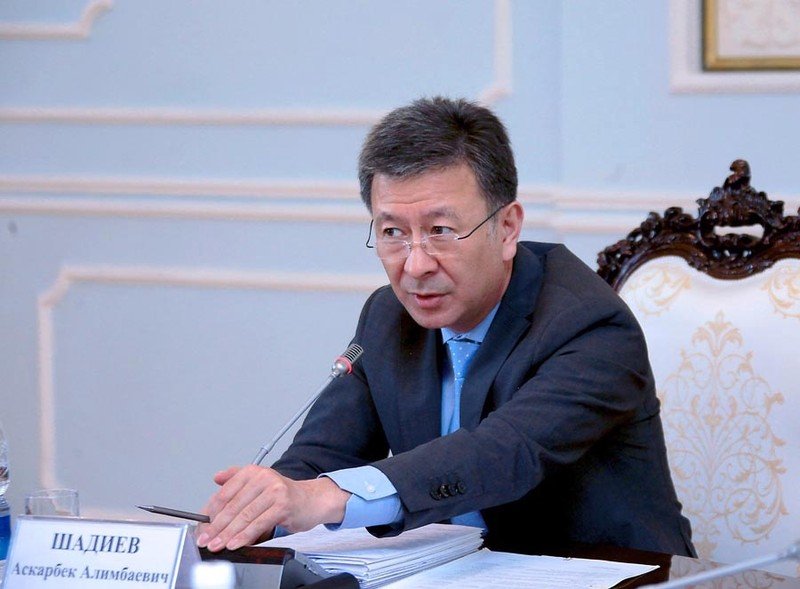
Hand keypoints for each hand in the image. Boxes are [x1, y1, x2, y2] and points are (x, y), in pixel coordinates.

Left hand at [196, 465, 349, 551]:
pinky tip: (235, 543)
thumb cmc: (284, 495)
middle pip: (233, 506)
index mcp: (253, 472)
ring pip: (244, 516)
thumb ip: (237, 479)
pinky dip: (245, 536)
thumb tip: (216, 478)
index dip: (210, 512)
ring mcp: (274, 491)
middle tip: (205, 539)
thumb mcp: (260, 482)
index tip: (202, 526)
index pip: (225, 493)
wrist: (313, 499)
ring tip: (217, 544)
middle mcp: (263, 478)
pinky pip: (259, 523)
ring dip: (227, 534)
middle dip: (216, 526)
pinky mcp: (283, 505)